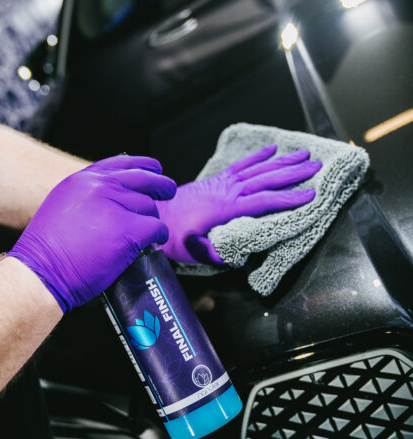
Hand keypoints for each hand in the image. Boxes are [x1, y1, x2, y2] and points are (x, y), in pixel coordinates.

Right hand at [8, 155, 175, 312]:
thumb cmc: (48, 248)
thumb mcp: (63, 206)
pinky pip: (156, 227)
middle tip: (168, 190)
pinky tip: (156, 241)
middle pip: (144, 180)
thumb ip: (89, 196)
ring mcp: (115, 207)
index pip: (122, 163)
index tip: (155, 168)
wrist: (41, 272)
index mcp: (83, 180)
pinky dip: (160, 235)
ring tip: (148, 232)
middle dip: (161, 185)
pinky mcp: (128, 230)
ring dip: (152, 220)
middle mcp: (100, 187)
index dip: (144, 165)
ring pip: (150, 207)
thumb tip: (117, 197)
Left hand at [156, 145, 320, 263]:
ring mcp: (222, 183)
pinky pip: (240, 165)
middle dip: (293, 173)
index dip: (288, 198)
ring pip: (257, 169)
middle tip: (316, 165)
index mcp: (226, 209)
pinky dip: (256, 157)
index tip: (310, 194)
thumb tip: (238, 257)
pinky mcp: (216, 180)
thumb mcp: (193, 251)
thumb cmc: (172, 236)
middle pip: (266, 180)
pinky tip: (270, 149)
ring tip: (302, 153)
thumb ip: (216, 254)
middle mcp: (228, 192)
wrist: (154, 215)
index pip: (264, 202)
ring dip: (281, 161)